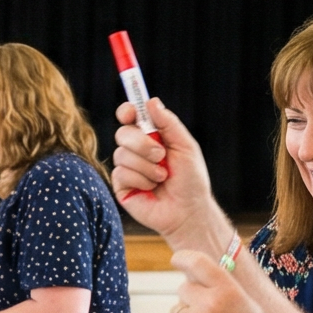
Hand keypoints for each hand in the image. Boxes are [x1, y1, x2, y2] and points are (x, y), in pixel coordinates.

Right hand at [108, 99, 232, 254]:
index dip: (127, 111)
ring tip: (162, 178)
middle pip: (123, 133)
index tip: (130, 112)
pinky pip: (121, 173)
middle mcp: (136, 150)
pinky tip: (152, 188)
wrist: (188, 211)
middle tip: (161, 154)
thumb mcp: (185, 146)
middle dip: (142, 143)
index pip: (131, 117)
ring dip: (147, 166)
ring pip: (122, 154)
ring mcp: (127, 168)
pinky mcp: (121, 186)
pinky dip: (141, 180)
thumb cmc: (191, 180)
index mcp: (151, 137)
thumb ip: (168, 124)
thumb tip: (151, 101)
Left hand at [165, 252, 276, 312]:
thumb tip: (205, 276)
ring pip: (176, 312)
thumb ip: (227, 291)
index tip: (176, 260)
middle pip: (183, 289)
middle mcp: (209, 303)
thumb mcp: (250, 310)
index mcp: (229, 291)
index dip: (184, 258)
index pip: (199, 262)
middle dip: (191, 301)